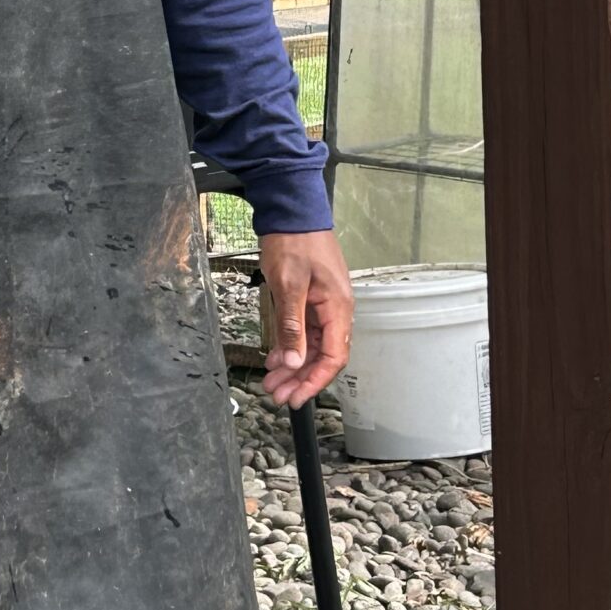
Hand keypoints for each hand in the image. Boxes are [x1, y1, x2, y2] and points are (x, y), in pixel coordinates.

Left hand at [257, 230, 352, 409]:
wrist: (290, 212)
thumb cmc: (294, 242)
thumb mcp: (289, 285)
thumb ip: (292, 326)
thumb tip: (295, 362)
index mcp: (338, 307)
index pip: (334, 357)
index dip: (315, 381)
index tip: (296, 397)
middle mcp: (335, 309)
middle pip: (323, 356)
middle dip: (300, 378)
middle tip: (277, 394)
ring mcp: (323, 305)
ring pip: (311, 346)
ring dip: (293, 365)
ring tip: (272, 381)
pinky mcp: (310, 300)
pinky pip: (303, 332)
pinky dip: (290, 347)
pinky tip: (275, 358)